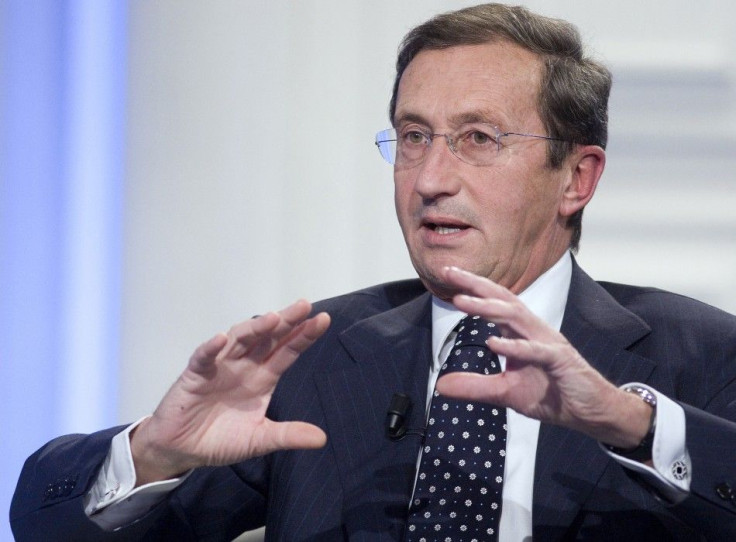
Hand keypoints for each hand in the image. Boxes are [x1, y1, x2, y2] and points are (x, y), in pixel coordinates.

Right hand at [130, 299, 329, 484]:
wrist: (182, 451)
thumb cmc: (221, 439)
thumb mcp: (260, 439)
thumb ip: (288, 435)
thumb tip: (322, 439)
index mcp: (263, 377)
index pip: (287, 351)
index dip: (304, 335)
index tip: (323, 319)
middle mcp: (244, 366)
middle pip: (267, 338)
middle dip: (285, 322)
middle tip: (303, 306)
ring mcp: (220, 367)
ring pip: (238, 341)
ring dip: (254, 329)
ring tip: (272, 318)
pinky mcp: (194, 376)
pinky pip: (203, 358)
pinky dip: (211, 349)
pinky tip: (221, 339)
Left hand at [435, 266, 650, 448]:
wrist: (591, 412)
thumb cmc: (552, 394)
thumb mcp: (505, 393)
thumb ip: (474, 387)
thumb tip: (440, 385)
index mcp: (520, 332)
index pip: (494, 302)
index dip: (470, 287)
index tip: (445, 274)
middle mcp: (533, 330)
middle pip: (503, 299)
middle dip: (475, 284)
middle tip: (448, 272)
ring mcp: (548, 342)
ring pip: (516, 316)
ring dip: (487, 307)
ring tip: (461, 301)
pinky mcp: (560, 361)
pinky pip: (535, 350)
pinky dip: (514, 346)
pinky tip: (493, 343)